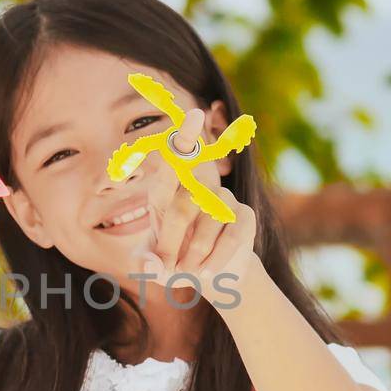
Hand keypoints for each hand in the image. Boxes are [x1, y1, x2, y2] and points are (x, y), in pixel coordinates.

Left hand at [135, 109, 258, 296]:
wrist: (212, 276)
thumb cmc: (174, 261)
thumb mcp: (153, 264)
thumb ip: (145, 262)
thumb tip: (149, 264)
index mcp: (167, 189)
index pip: (175, 156)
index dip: (185, 136)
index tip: (194, 115)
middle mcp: (197, 186)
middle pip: (184, 205)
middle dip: (171, 242)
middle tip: (167, 267)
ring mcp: (223, 199)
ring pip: (207, 225)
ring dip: (193, 256)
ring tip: (186, 272)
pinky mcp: (244, 216)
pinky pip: (231, 237)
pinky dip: (216, 259)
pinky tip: (208, 273)